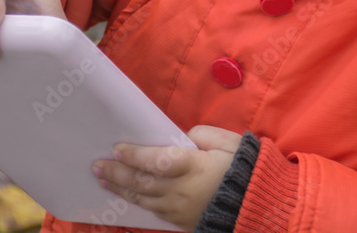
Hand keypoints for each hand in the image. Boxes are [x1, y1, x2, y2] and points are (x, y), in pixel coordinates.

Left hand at [93, 126, 242, 230]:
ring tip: (105, 180)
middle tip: (97, 165)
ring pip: (144, 199)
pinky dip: (138, 203)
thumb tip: (183, 138)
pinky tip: (128, 196)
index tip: (117, 148)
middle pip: (143, 182)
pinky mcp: (182, 221)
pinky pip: (154, 212)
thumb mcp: (229, 142)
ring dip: (122, 188)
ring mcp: (180, 209)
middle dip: (118, 172)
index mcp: (194, 167)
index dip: (135, 155)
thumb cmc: (245, 168)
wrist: (258, 204)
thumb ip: (203, 135)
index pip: (157, 160)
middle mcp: (182, 190)